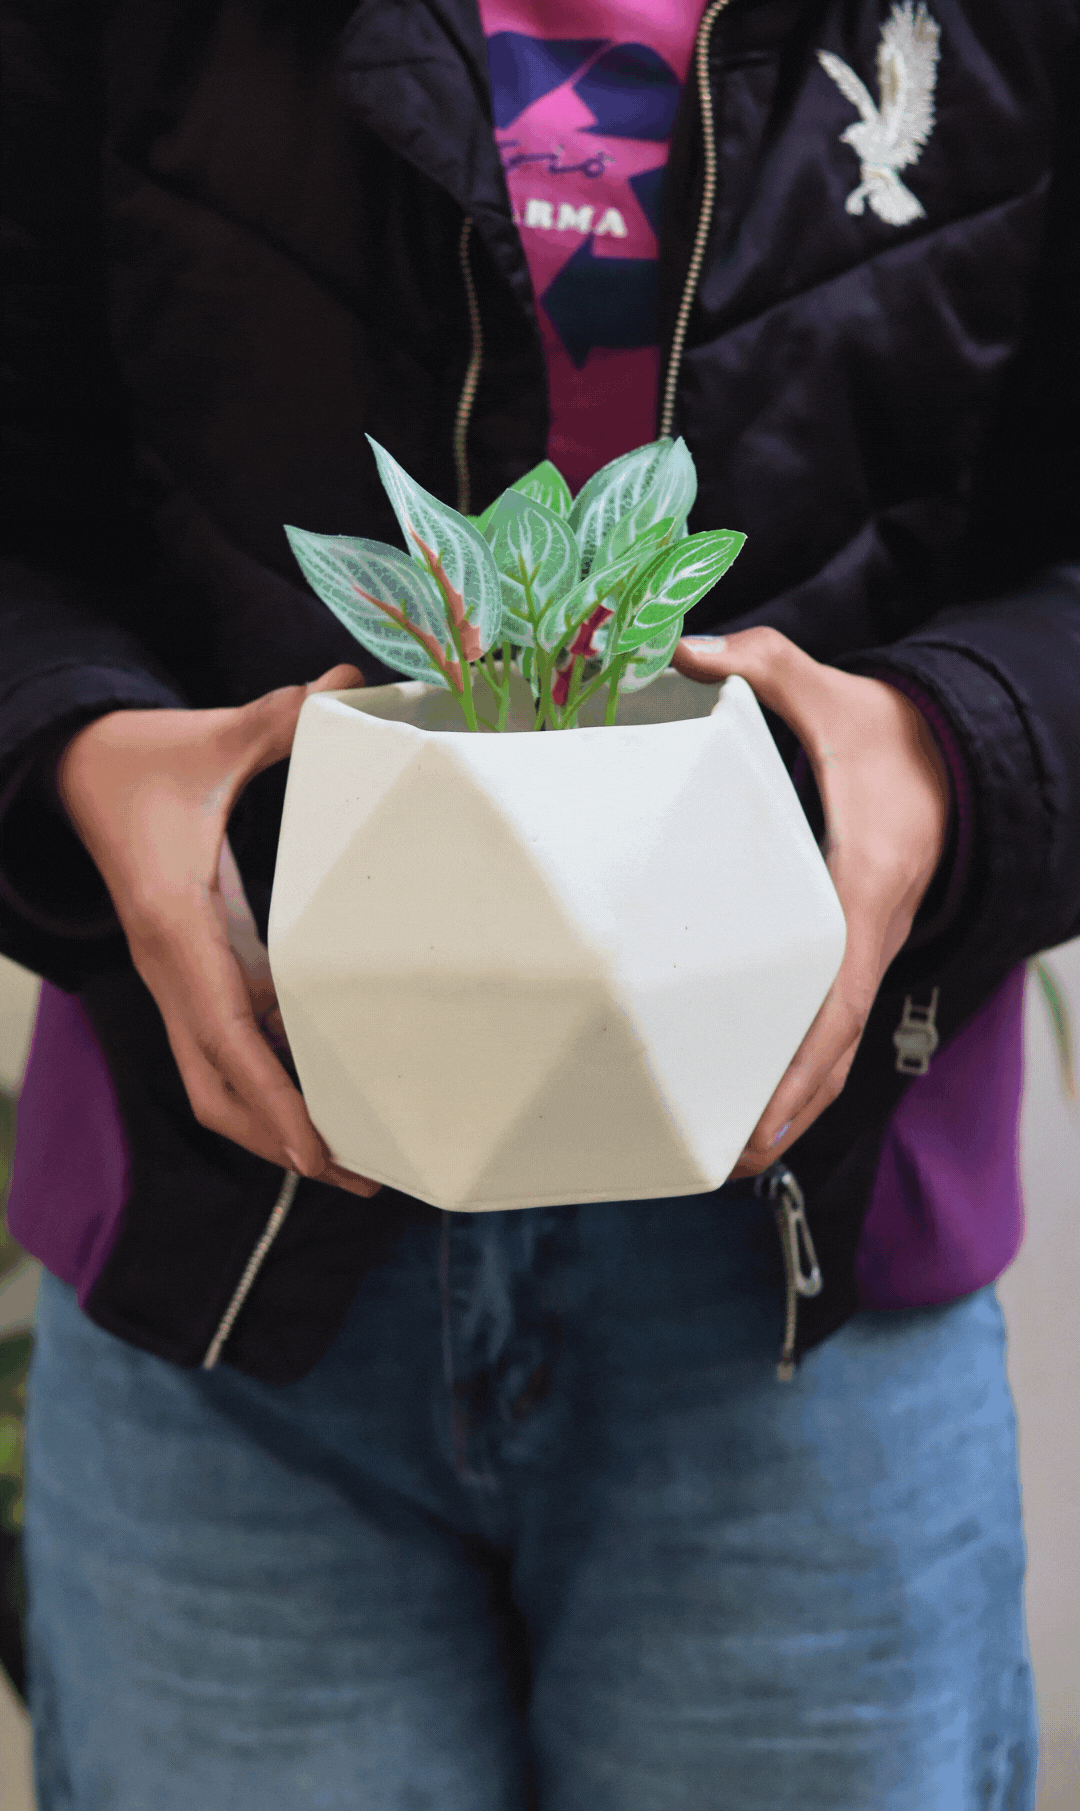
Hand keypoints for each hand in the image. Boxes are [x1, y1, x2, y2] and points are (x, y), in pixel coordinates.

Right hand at [57, 667, 380, 1195]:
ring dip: (272, 1126)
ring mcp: (175, 981)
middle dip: (282, 1139)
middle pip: (218, 1086)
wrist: (75, 770)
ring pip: (214, 1081)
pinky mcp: (186, 976)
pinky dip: (266, 1088)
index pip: (224, 1031)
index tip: (315, 1148)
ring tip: (350, 1161)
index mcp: (176, 925)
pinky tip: (323, 1102)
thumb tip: (345, 681)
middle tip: (361, 1174)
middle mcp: (171, 969)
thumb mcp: (211, 739)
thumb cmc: (146, 760)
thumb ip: (279, 719)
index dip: (271, 1095)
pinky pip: (222, 1051)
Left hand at [672, 628, 950, 1176]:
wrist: (950, 754)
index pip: (837, 987)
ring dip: (794, 1106)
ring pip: (837, 1048)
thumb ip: (765, 666)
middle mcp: (869, 931)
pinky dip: (802, 1073)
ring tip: (737, 1159)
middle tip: (731, 1160)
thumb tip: (691, 650)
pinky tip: (760, 1106)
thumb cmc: (888, 734)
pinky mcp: (853, 951)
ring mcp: (865, 949)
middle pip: (835, 1045)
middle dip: (789, 1107)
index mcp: (864, 884)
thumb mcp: (830, 690)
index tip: (768, 1107)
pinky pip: (831, 1025)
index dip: (805, 1055)